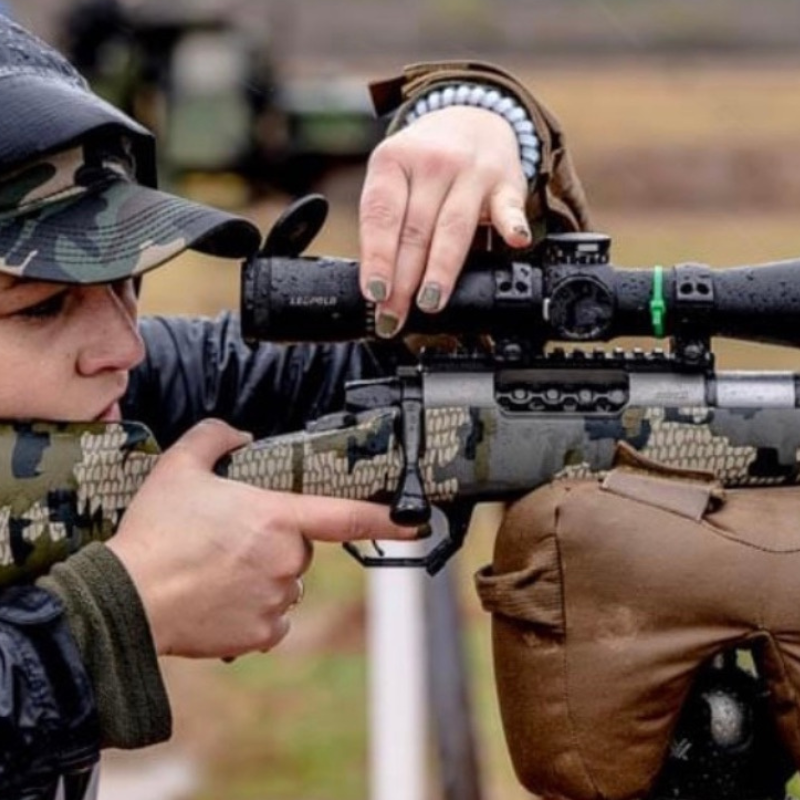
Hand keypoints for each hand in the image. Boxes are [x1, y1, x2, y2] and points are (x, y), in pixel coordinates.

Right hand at [107, 419, 414, 659]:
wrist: (126, 600)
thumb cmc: (155, 532)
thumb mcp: (180, 467)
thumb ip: (216, 438)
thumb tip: (240, 434)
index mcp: (277, 518)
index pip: (347, 516)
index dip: (387, 518)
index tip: (417, 521)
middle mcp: (288, 562)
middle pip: (301, 549)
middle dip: (276, 544)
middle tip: (228, 542)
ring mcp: (277, 600)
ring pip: (286, 584)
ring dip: (264, 578)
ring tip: (216, 573)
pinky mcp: (262, 634)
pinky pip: (274, 619)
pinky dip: (256, 610)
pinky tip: (221, 600)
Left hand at [359, 105, 529, 335]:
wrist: (474, 119)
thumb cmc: (426, 164)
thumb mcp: (395, 179)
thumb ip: (387, 225)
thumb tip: (380, 288)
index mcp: (393, 161)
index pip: (381, 216)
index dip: (377, 258)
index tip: (375, 292)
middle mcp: (432, 162)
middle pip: (415, 230)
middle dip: (403, 280)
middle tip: (395, 314)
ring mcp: (471, 171)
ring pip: (453, 227)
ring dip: (441, 270)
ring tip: (430, 302)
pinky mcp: (506, 182)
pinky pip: (509, 207)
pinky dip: (512, 224)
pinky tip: (514, 241)